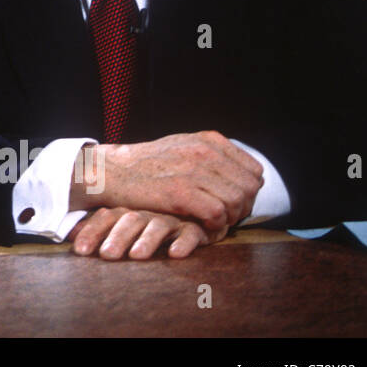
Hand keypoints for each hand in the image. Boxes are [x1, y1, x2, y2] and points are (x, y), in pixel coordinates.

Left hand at [68, 207, 227, 259]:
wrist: (190, 211)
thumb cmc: (147, 226)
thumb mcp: (120, 227)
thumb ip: (96, 230)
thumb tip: (66, 233)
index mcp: (125, 211)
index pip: (105, 217)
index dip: (91, 232)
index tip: (80, 251)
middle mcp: (146, 212)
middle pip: (130, 220)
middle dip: (117, 237)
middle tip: (107, 255)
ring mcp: (170, 218)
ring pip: (158, 225)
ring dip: (147, 240)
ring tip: (137, 256)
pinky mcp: (195, 227)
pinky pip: (191, 233)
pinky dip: (184, 242)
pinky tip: (175, 254)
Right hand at [70, 131, 263, 231]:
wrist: (112, 171)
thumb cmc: (146, 165)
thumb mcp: (182, 147)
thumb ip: (211, 156)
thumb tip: (243, 176)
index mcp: (208, 140)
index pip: (254, 170)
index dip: (248, 190)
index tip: (234, 202)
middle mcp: (204, 151)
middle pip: (250, 188)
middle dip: (243, 207)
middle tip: (226, 217)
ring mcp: (193, 171)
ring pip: (237, 201)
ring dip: (229, 218)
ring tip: (213, 222)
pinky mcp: (180, 192)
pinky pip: (217, 213)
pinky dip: (215, 225)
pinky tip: (203, 225)